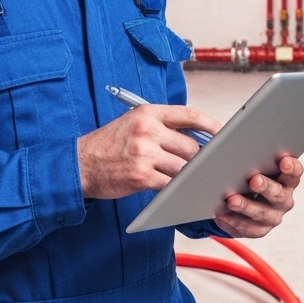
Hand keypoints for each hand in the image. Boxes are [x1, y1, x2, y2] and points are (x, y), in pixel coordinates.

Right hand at [77, 105, 220, 198]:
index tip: (224, 133)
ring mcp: (144, 154)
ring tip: (196, 178)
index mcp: (148, 113)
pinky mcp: (141, 176)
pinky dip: (178, 188)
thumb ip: (163, 126)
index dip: (212, 124)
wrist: (79, 165)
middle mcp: (147, 130)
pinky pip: (170, 183)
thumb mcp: (133, 123)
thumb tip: (198, 136)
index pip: (190, 114)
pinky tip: (182, 190)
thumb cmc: (109, 145)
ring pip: (184, 166)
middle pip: (191, 144)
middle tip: (208, 164)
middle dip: (201, 157)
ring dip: (191, 174)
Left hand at [214, 155, 302, 237]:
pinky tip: (222, 215)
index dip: (291, 167)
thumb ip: (253, 155)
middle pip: (278, 194)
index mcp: (287, 179)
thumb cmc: (248, 173)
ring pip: (263, 214)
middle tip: (254, 180)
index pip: (295, 172)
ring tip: (232, 200)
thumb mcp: (253, 163)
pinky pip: (249, 228)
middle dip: (266, 187)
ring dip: (247, 206)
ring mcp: (274, 216)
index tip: (284, 161)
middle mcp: (284, 198)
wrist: (241, 198)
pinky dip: (235, 221)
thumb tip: (239, 142)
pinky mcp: (260, 229)